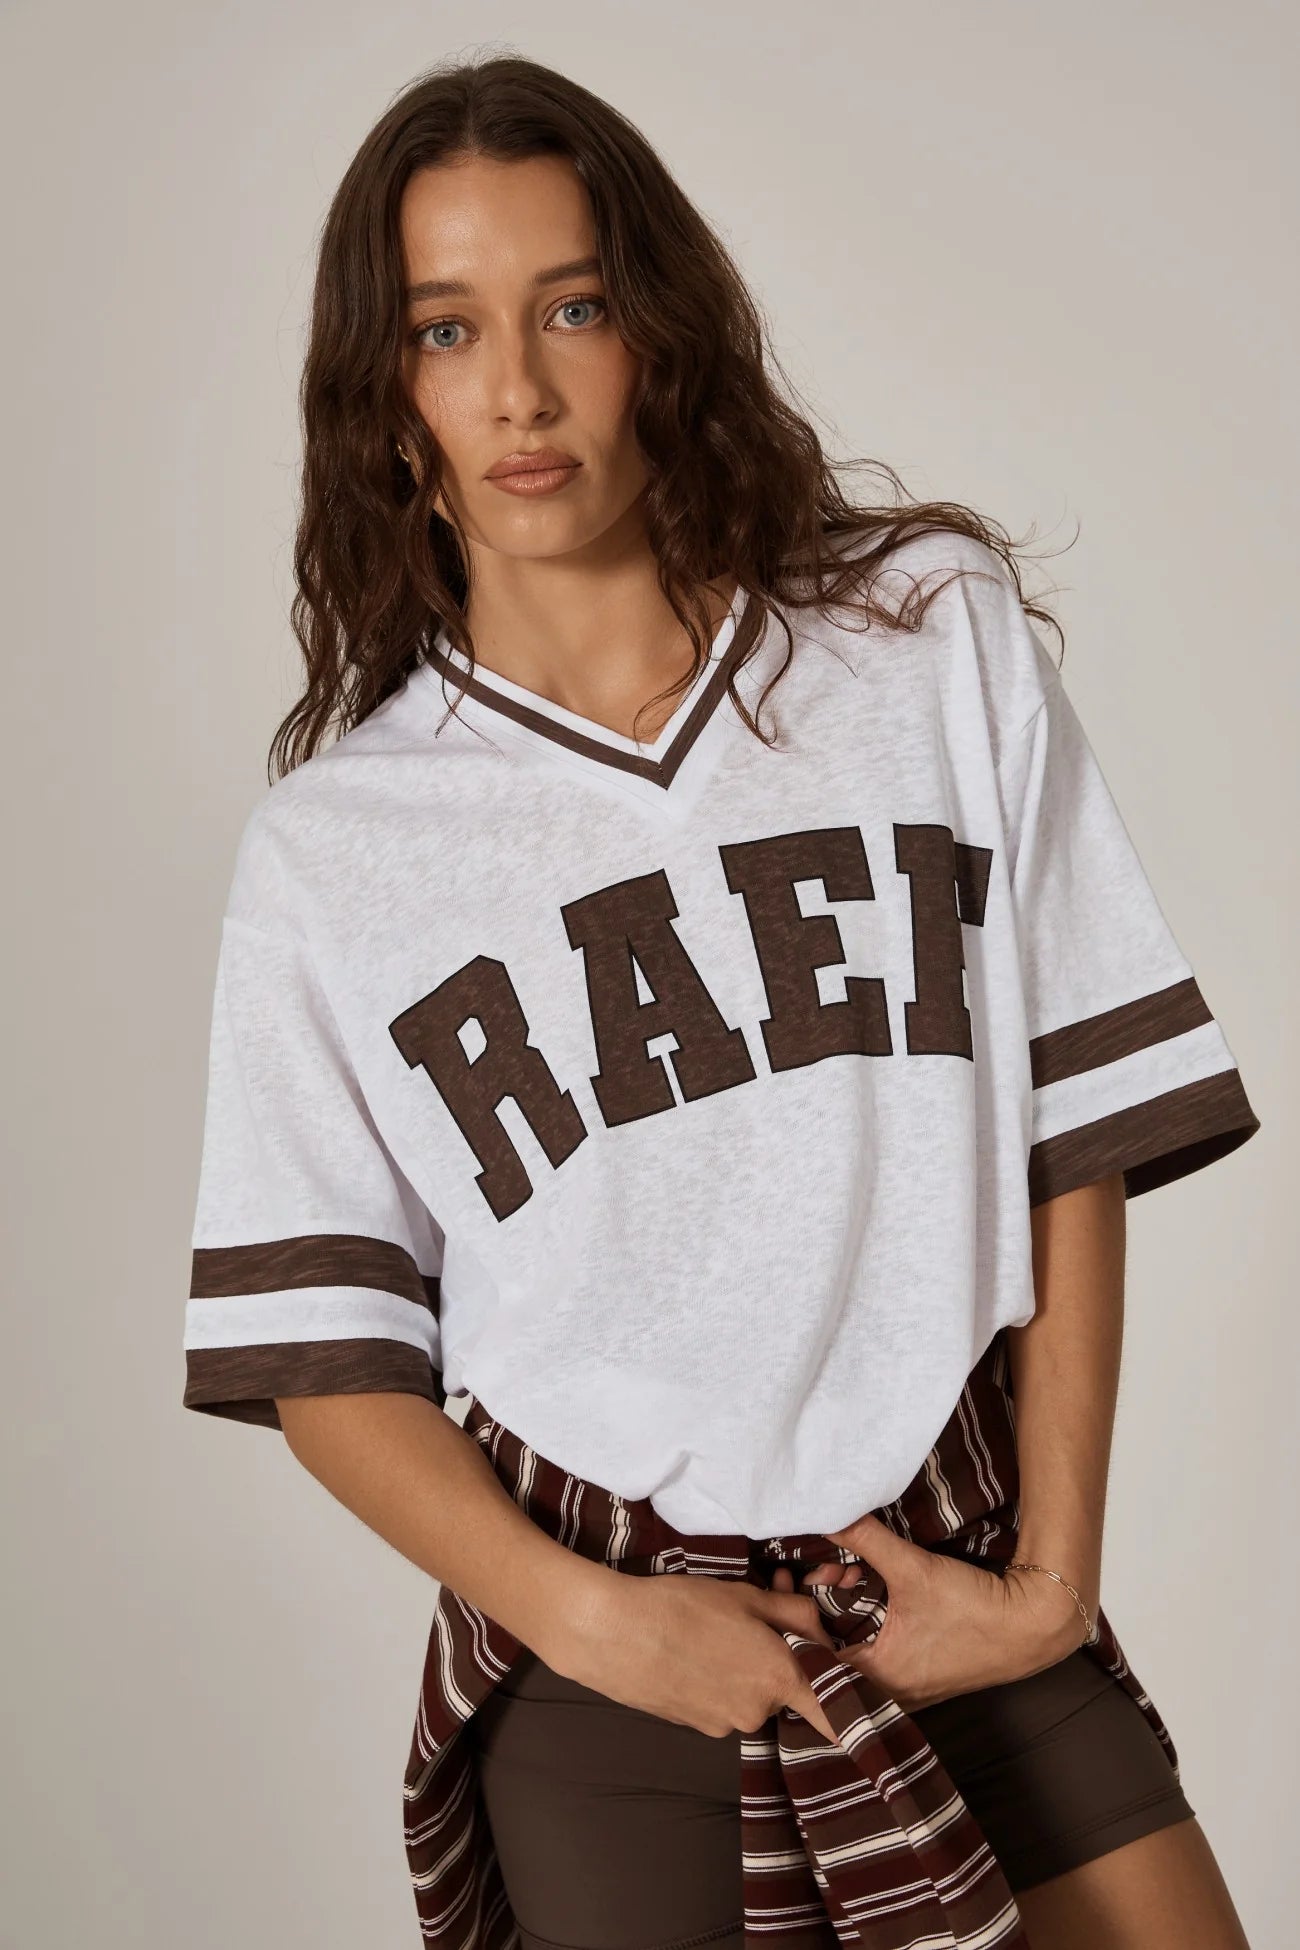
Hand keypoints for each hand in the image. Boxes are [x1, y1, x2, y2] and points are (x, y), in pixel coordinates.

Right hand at [539, 1566, 842, 1742]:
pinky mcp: (693, 1727)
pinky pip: (720, 1704)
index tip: (855, 1697)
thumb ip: (795, 1614)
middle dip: (775, 1664)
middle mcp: (757, 1712)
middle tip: (747, 1626)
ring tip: (707, 1636)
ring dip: (740, 1673)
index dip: (846, 1706)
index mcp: (779, 1677)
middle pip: (784, 1692)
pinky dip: (713, 1684)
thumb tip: (821, 1629)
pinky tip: (688, 1654)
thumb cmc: (681, 1605)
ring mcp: (722, 1725)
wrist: (611, 1631)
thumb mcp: (746, 1596)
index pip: (832, 1713)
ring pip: (749, 1697)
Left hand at [771, 1513, 1088, 1711]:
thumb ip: (865, 1540)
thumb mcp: (913, 1568)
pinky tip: (869, 1594)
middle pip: (828, 1653)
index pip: (811, 1652)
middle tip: (828, 1570)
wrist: (1031, 1626)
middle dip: (818, 1608)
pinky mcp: (917, 1678)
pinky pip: (873, 1655)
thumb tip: (828, 1512)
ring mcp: (902, 1688)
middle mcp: (885, 1691)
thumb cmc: (974, 1608)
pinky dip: (863, 1625)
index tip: (790, 1580)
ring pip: (851, 1653)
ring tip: (849, 1574)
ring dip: (842, 1615)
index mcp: (876, 1675)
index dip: (795, 1612)